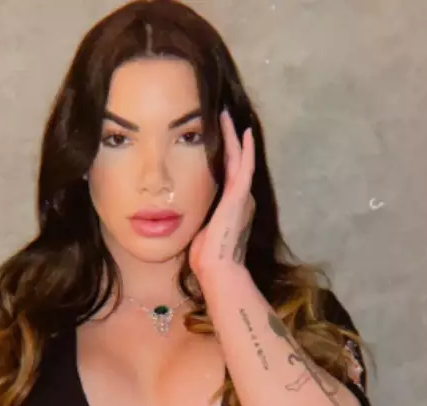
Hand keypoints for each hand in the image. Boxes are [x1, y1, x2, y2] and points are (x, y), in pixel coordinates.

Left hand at [189, 110, 255, 283]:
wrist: (216, 268)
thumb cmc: (206, 256)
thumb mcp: (200, 229)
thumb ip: (198, 216)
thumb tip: (180, 211)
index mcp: (231, 206)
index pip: (228, 172)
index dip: (224, 153)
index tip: (215, 135)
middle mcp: (241, 198)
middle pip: (235, 161)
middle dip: (229, 139)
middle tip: (222, 116)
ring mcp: (242, 196)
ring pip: (240, 159)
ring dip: (234, 137)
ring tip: (227, 116)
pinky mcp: (240, 197)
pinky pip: (245, 167)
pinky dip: (245, 149)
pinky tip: (244, 133)